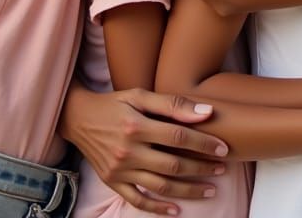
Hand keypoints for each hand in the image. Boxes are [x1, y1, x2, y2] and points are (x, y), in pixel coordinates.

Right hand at [59, 85, 227, 215]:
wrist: (78, 118)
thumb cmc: (114, 103)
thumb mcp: (140, 95)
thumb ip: (172, 103)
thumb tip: (206, 112)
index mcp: (136, 125)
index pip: (177, 137)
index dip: (203, 143)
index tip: (223, 148)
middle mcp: (128, 151)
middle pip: (172, 165)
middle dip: (201, 168)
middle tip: (222, 168)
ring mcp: (119, 170)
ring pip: (159, 186)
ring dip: (187, 191)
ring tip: (210, 190)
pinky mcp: (112, 182)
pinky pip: (137, 200)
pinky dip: (157, 208)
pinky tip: (176, 209)